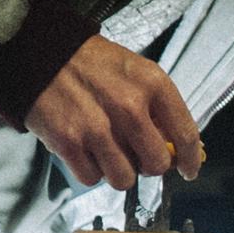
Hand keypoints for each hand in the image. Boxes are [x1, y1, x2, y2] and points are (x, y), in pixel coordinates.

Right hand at [14, 36, 203, 188]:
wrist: (44, 53)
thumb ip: (159, 108)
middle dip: (150, 166)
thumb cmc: (93, 63)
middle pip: (156, 164)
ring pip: (124, 179)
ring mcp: (98, 128)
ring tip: (109, 152)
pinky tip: (87, 150)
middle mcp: (129, 107)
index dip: (190, 160)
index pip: (186, 135)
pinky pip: (92, 178)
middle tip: (139, 156)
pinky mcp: (69, 143)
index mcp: (153, 84)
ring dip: (119, 171)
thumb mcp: (137, 72)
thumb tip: (177, 147)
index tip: (188, 170)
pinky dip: (90, 170)